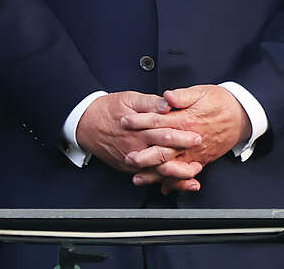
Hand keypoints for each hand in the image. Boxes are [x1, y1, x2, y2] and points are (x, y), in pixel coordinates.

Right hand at [74, 91, 200, 174]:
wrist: (85, 122)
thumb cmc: (108, 109)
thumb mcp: (130, 99)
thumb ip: (151, 103)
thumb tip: (168, 104)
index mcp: (139, 129)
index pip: (164, 134)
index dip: (181, 136)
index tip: (197, 137)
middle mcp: (135, 147)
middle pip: (162, 156)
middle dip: (182, 161)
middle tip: (199, 162)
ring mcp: (131, 160)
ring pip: (155, 172)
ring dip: (174, 177)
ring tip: (192, 179)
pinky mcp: (128, 167)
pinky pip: (147, 176)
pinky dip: (161, 182)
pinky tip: (174, 185)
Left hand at [123, 85, 252, 192]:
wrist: (243, 116)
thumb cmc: (222, 102)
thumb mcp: (202, 92)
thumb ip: (182, 95)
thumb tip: (166, 96)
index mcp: (187, 120)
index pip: (157, 121)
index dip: (139, 121)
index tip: (124, 121)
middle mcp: (189, 140)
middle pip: (162, 150)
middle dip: (143, 155)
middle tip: (126, 158)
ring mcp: (195, 153)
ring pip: (172, 166)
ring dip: (154, 173)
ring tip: (137, 178)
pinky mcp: (202, 160)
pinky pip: (185, 174)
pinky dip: (174, 182)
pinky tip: (162, 187)